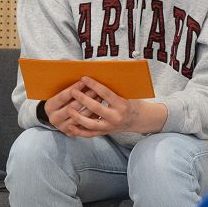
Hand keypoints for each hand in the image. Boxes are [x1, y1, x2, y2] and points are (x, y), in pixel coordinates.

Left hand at [45, 78, 166, 137]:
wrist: (138, 120)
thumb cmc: (130, 103)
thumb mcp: (126, 93)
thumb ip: (113, 86)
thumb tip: (99, 72)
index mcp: (122, 105)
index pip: (105, 93)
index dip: (93, 85)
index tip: (83, 78)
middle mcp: (116, 117)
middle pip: (96, 108)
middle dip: (83, 99)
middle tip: (72, 91)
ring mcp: (110, 127)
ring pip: (90, 124)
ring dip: (78, 116)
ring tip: (68, 108)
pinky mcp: (105, 132)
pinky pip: (90, 134)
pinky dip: (79, 131)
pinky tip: (69, 126)